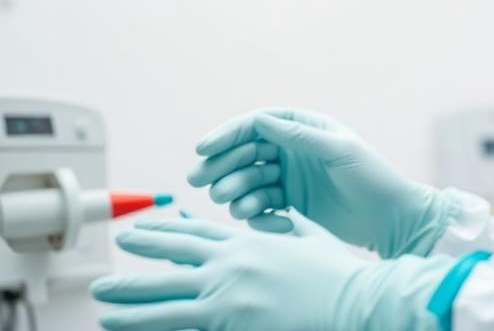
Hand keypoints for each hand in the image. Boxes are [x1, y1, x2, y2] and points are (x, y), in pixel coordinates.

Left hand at [90, 217, 452, 330]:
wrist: (352, 300)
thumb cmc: (337, 271)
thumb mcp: (311, 236)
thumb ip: (288, 224)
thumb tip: (277, 213)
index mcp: (249, 241)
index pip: (195, 233)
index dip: (164, 231)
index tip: (143, 229)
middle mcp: (231, 264)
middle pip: (172, 257)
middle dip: (138, 255)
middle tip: (113, 252)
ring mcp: (226, 295)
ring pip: (163, 297)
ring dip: (128, 299)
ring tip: (102, 301)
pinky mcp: (229, 323)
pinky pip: (179, 327)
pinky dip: (150, 326)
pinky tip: (126, 327)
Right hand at [187, 108, 458, 257]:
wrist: (391, 217)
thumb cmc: (370, 176)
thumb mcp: (337, 150)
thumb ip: (298, 137)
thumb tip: (259, 120)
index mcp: (303, 128)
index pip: (256, 125)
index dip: (227, 134)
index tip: (204, 147)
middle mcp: (292, 151)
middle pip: (244, 154)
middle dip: (221, 166)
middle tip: (200, 181)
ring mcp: (289, 179)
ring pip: (248, 182)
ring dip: (237, 192)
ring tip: (238, 204)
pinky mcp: (291, 205)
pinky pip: (261, 208)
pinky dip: (259, 216)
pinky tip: (274, 223)